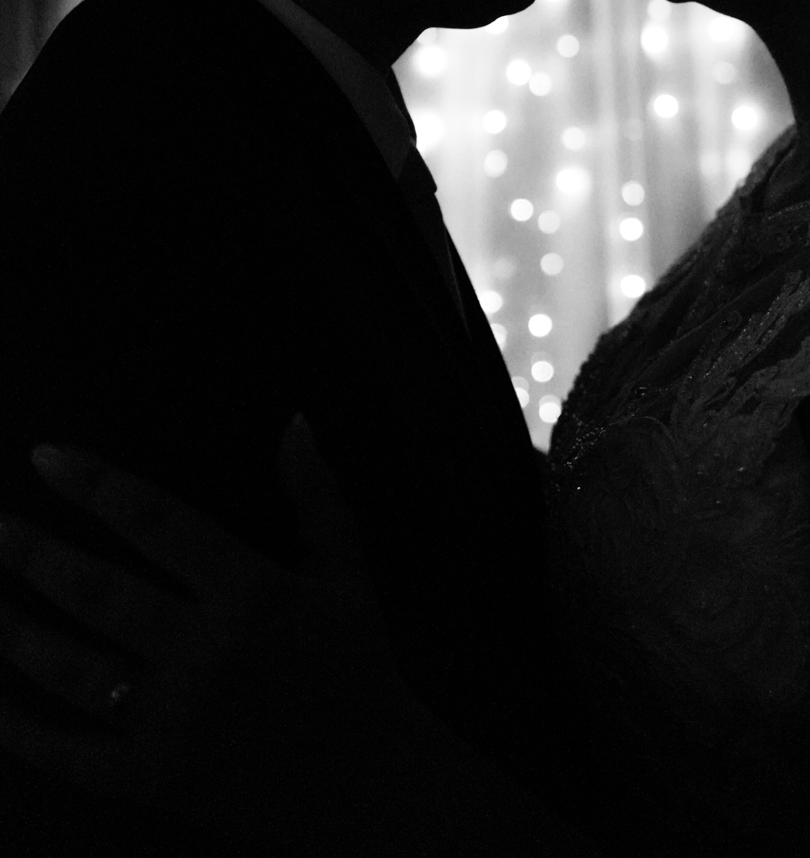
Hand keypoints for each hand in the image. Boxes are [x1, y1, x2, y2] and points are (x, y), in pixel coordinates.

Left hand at [0, 418, 407, 848]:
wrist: (375, 788)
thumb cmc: (360, 670)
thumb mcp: (348, 575)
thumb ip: (316, 495)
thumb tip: (294, 420)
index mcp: (254, 593)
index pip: (159, 522)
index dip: (97, 484)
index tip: (46, 456)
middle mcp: (208, 654)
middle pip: (98, 592)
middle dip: (31, 554)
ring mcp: (175, 723)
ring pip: (71, 671)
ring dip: (12, 631)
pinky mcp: (155, 781)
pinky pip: (70, 754)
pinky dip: (19, 729)